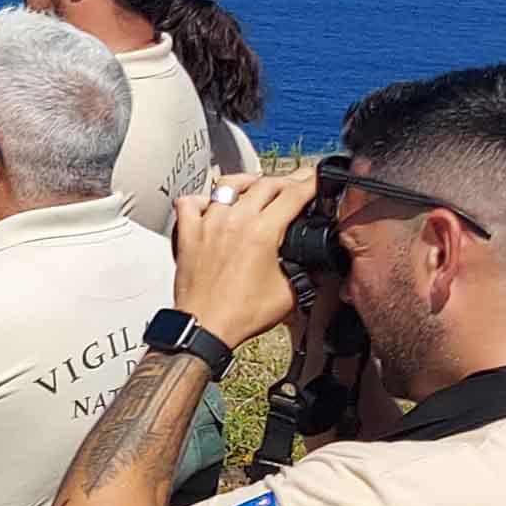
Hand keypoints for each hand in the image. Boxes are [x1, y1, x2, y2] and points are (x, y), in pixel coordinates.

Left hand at [170, 163, 314, 348]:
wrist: (206, 326)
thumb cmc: (241, 314)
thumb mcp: (289, 294)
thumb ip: (306, 273)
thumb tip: (315, 265)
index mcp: (263, 232)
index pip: (293, 195)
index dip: (310, 183)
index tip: (317, 179)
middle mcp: (235, 221)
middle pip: (265, 184)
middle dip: (286, 180)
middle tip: (296, 183)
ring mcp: (209, 223)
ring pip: (229, 185)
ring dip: (249, 182)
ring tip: (258, 185)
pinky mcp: (189, 233)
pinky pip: (190, 202)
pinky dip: (203, 198)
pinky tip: (212, 203)